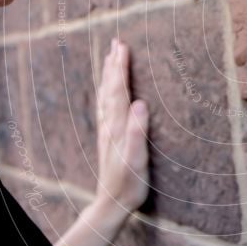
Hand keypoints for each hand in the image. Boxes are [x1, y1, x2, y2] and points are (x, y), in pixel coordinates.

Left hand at [95, 38, 149, 213]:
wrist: (111, 203)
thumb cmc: (129, 182)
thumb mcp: (137, 159)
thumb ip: (137, 131)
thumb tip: (140, 103)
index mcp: (118, 125)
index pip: (119, 90)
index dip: (121, 67)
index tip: (123, 46)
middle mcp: (109, 124)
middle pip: (110, 88)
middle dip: (113, 64)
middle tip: (116, 42)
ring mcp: (107, 130)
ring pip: (106, 96)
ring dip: (108, 75)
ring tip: (110, 58)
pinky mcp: (108, 137)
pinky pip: (105, 107)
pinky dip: (107, 91)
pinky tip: (108, 91)